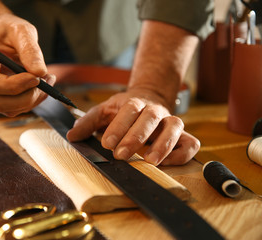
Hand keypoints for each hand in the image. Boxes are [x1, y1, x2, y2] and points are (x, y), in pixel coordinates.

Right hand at [0, 14, 53, 115]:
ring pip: (7, 109)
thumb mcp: (21, 30)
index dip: (13, 86)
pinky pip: (14, 108)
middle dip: (26, 97)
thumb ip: (30, 49)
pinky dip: (31, 100)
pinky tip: (41, 86)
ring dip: (31, 100)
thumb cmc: (7, 28)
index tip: (36, 78)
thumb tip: (40, 72)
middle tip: (47, 82)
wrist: (1, 32)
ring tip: (47, 80)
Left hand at [66, 89, 199, 165]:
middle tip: (121, 155)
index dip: (119, 126)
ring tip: (149, 161)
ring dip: (164, 144)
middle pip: (151, 118)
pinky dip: (182, 153)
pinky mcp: (182, 135)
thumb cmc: (124, 109)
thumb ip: (88, 122)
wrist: (149, 98)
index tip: (106, 143)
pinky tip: (166, 163)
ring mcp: (171, 122)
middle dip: (136, 137)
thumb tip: (71, 136)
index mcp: (135, 103)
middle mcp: (155, 110)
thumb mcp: (104, 110)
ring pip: (175, 128)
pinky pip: (190, 143)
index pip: (129, 110)